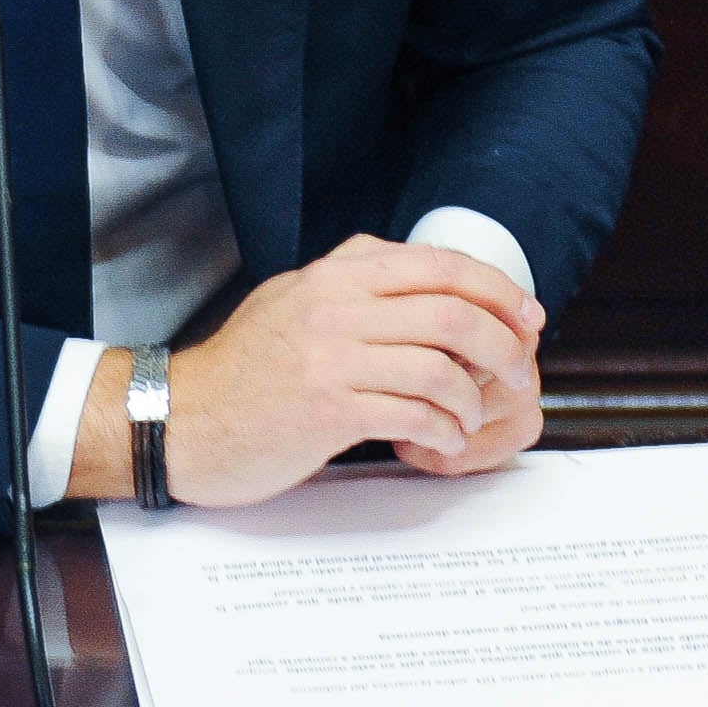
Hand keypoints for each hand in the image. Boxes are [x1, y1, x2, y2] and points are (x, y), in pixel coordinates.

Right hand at [164, 233, 544, 506]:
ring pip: (440, 367)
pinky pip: (414, 414)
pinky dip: (444, 430)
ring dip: (472, 400)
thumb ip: (349, 280)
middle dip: (503, 345)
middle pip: (453, 313)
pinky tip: (442, 441)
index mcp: (334, 275)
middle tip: (517, 372)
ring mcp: (332, 358)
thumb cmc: (241, 370)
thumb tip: (413, 271)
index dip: (496, 289)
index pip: (438, 265)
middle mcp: (336, 307)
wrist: (180, 420)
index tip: (526, 316)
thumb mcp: (290, 299)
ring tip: (469, 419)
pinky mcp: (328, 410)